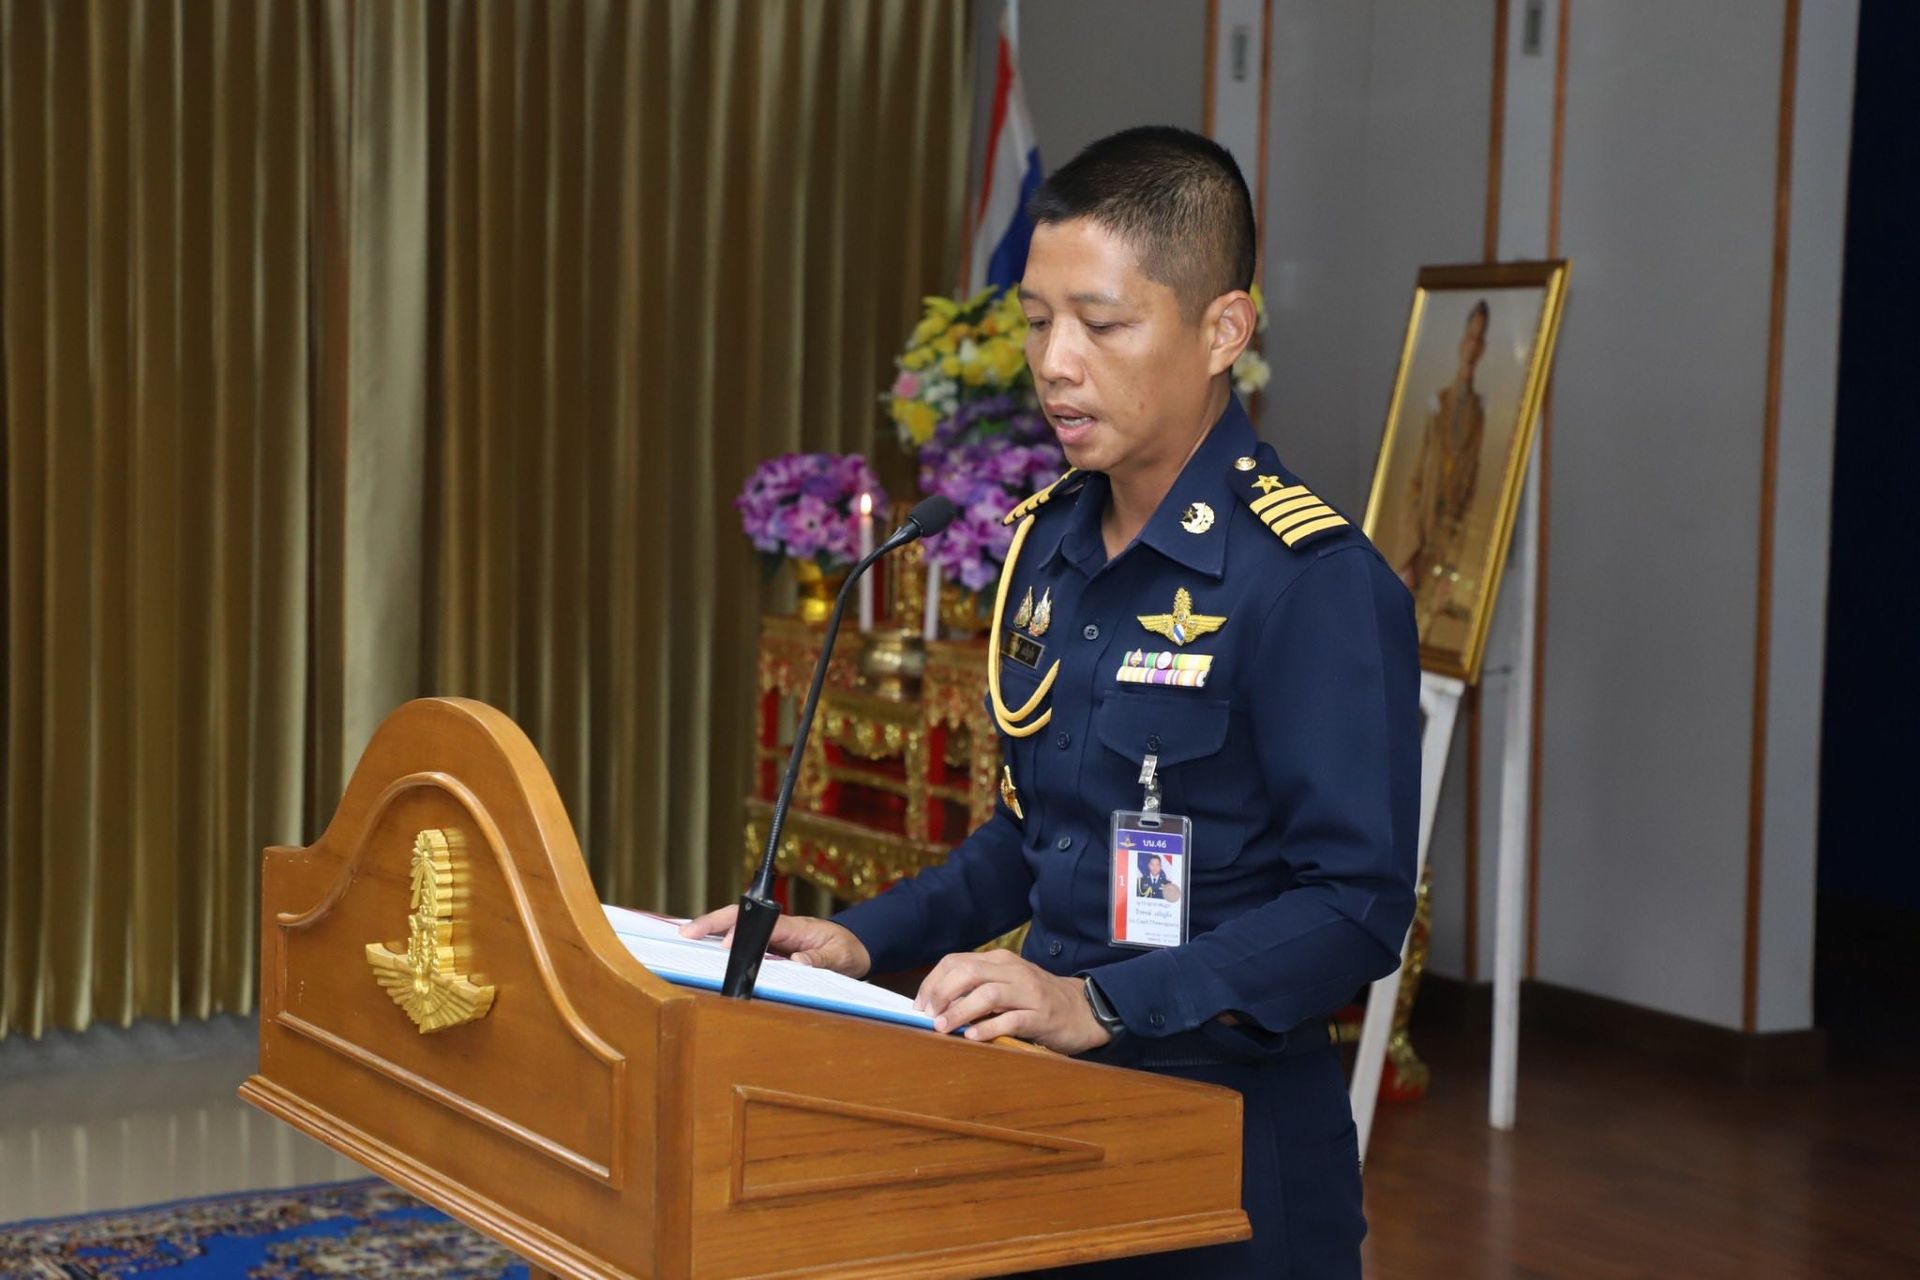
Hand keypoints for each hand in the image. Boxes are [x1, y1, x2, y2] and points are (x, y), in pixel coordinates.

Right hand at [678, 906, 871, 978]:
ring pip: (737, 929)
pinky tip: (704, 950)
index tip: (723, 945)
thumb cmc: (848, 950)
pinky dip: (722, 944)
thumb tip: (797, 965)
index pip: (762, 925)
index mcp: (795, 927)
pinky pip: (744, 943)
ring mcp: (773, 936)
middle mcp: (779, 928)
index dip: (740, 933)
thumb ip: (819, 961)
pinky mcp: (772, 947)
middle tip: (685, 933)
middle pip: (740, 919)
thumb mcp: (840, 958)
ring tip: (684, 939)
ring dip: (711, 933)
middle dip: (711, 924)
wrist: (858, 946)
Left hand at [914, 950, 1111, 1054]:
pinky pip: (1011, 1020)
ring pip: (988, 994)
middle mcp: (1014, 971)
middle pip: (968, 973)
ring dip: (960, 1010)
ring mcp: (1029, 993)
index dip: (933, 982)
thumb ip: (977, 989)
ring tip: (944, 1027)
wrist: (1084, 1010)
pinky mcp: (1042, 1016)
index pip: (956, 962)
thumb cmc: (1037, 1001)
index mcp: (1001, 961)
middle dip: (942, 994)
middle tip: (928, 1015)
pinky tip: (973, 1037)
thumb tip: (936, 1005)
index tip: (919, 1004)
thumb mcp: (1007, 986)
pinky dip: (988, 1028)